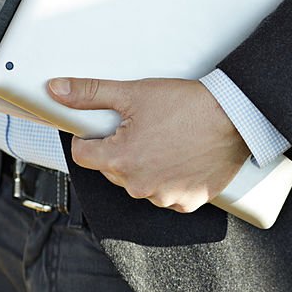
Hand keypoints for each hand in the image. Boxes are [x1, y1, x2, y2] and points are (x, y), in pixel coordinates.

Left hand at [49, 77, 249, 212]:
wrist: (235, 117)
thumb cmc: (188, 105)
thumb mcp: (133, 93)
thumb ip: (90, 94)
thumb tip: (57, 89)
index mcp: (120, 160)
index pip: (83, 155)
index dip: (91, 137)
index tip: (107, 127)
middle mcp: (139, 186)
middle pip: (112, 170)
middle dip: (120, 150)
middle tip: (143, 127)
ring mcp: (165, 196)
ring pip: (139, 183)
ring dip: (145, 167)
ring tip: (166, 140)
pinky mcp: (188, 201)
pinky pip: (168, 194)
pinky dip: (170, 179)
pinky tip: (181, 158)